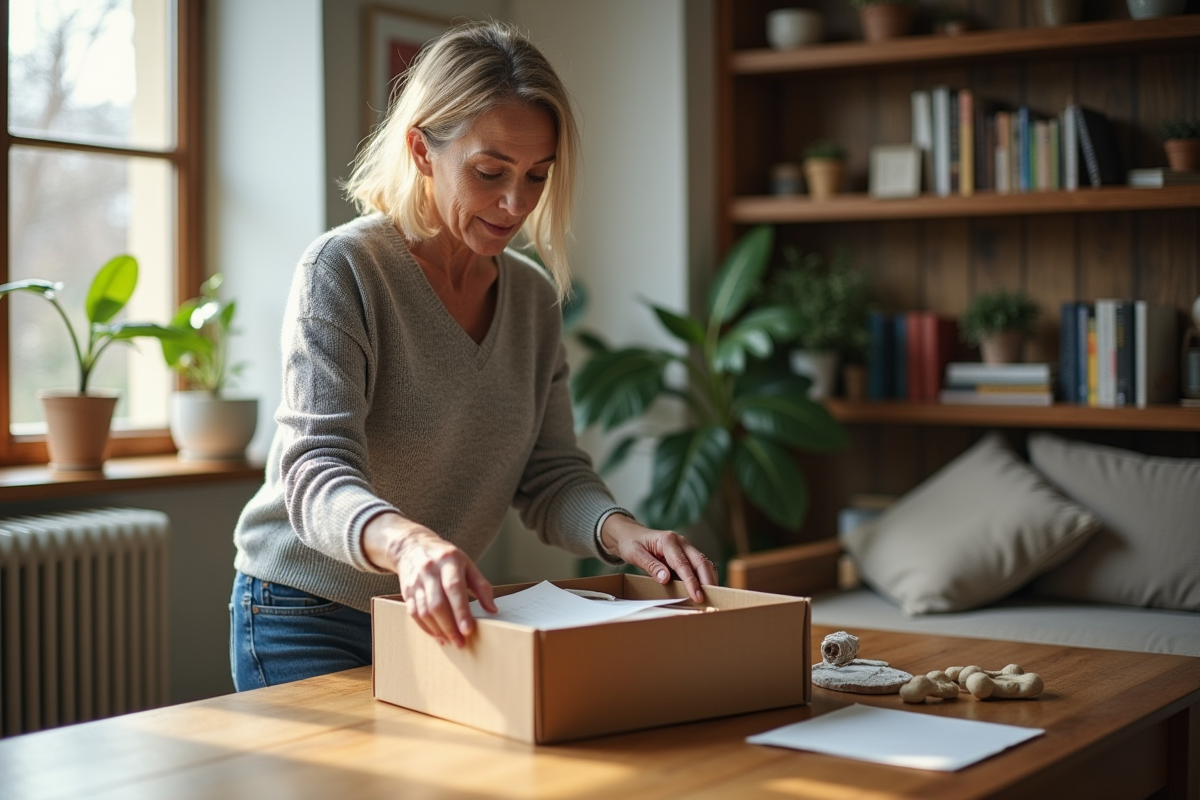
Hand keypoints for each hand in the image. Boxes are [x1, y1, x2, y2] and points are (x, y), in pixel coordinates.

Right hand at [363, 512, 496, 646]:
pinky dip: (426, 628)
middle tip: (461, 642)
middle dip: (449, 627)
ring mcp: (416, 581)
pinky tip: (437, 635)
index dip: (461, 611)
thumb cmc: (445, 558)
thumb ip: (481, 586)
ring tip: (450, 641)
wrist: (412, 546)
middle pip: (437, 604)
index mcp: (448, 561)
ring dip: (438, 630)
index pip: (454, 588)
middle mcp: (430, 570)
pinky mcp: (406, 592)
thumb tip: (492, 610)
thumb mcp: (467, 564)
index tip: (468, 630)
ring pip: (424, 611)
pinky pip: (414, 614)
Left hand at [600, 514, 717, 602]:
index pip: (683, 564)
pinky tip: (704, 588)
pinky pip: (698, 565)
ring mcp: (685, 547)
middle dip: (708, 580)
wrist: (630, 534)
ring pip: (703, 562)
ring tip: (712, 596)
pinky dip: (704, 576)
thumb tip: (665, 579)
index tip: (697, 596)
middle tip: (711, 599)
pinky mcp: (686, 554)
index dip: (692, 581)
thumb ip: (651, 565)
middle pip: (700, 561)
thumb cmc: (631, 543)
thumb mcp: (635, 554)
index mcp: (668, 540)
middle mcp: (681, 542)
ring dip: (709, 578)